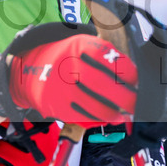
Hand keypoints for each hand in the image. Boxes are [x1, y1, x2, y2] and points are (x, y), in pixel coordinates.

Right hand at [9, 34, 136, 126]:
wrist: (29, 71)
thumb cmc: (64, 58)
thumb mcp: (81, 46)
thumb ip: (105, 57)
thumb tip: (134, 79)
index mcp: (77, 46)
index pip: (108, 58)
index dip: (128, 72)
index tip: (137, 80)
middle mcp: (67, 67)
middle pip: (105, 86)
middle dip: (127, 98)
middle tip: (136, 102)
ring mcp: (61, 89)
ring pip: (98, 108)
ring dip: (116, 113)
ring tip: (123, 113)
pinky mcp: (57, 107)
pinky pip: (85, 118)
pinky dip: (100, 120)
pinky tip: (108, 117)